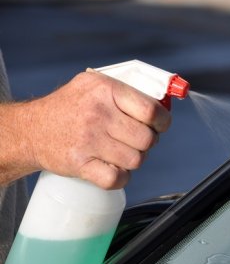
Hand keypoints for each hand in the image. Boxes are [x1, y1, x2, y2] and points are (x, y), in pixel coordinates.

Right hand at [21, 71, 170, 188]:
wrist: (31, 129)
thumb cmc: (70, 107)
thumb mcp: (94, 85)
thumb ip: (127, 91)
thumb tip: (164, 104)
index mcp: (105, 90)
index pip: (151, 110)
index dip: (163, 121)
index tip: (160, 125)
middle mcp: (97, 114)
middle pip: (146, 139)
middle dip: (147, 142)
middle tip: (136, 140)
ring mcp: (88, 140)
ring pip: (135, 160)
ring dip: (133, 160)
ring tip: (121, 152)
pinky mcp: (79, 163)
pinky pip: (116, 178)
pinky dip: (120, 178)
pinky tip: (113, 168)